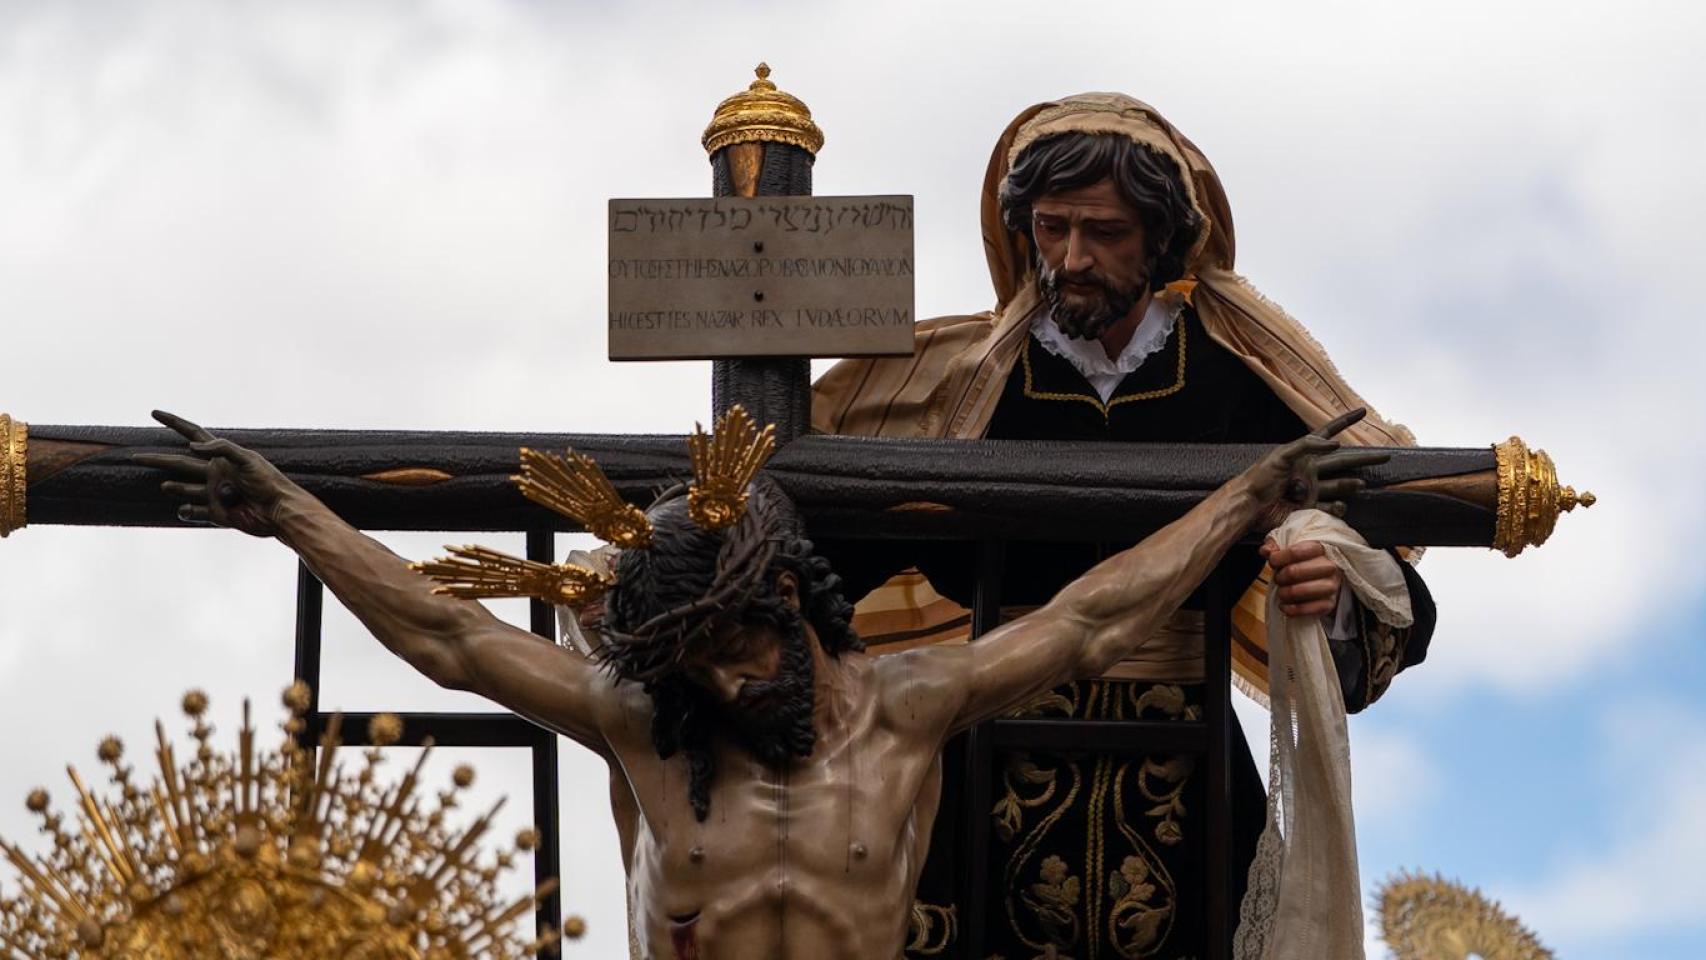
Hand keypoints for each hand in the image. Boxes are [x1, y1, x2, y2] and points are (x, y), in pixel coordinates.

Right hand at [132, 410, 298, 537]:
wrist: (278, 512)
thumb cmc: (268, 482)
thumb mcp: (247, 459)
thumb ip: (221, 448)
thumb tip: (192, 445)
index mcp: (221, 455)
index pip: (192, 433)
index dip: (174, 423)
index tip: (154, 413)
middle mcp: (214, 472)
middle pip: (178, 462)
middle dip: (157, 459)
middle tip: (135, 456)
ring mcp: (212, 493)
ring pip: (183, 489)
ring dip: (174, 487)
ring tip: (166, 486)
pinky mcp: (215, 513)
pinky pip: (193, 512)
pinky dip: (186, 511)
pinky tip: (186, 509)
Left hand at [1245, 408, 1389, 529]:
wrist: (1249, 505)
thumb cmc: (1260, 477)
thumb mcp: (1281, 455)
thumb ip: (1307, 445)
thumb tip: (1335, 444)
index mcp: (1304, 453)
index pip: (1328, 432)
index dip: (1345, 422)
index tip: (1362, 412)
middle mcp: (1311, 470)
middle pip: (1344, 461)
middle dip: (1365, 458)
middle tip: (1385, 456)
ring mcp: (1312, 489)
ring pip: (1340, 485)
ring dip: (1351, 484)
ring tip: (1360, 484)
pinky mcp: (1310, 508)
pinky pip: (1330, 507)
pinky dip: (1337, 507)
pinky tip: (1338, 505)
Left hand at [1259, 539, 1343, 616]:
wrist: (1322, 577)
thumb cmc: (1301, 560)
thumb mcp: (1288, 547)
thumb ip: (1274, 545)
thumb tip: (1266, 551)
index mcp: (1320, 548)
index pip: (1295, 553)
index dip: (1277, 558)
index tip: (1273, 562)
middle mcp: (1330, 566)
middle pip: (1293, 572)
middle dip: (1279, 577)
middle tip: (1278, 578)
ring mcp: (1331, 586)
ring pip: (1299, 591)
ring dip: (1284, 593)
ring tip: (1282, 592)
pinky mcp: (1329, 604)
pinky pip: (1306, 609)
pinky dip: (1290, 609)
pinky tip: (1284, 606)